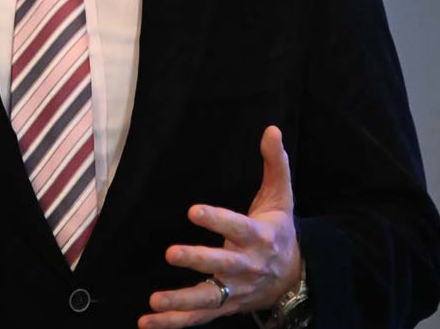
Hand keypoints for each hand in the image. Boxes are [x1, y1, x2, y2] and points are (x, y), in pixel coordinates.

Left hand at [139, 126, 300, 327]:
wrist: (294, 277)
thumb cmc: (279, 229)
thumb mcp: (281, 196)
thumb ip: (275, 163)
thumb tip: (271, 129)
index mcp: (259, 238)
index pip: (237, 227)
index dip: (216, 219)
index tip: (193, 210)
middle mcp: (247, 267)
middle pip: (221, 265)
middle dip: (197, 260)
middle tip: (171, 253)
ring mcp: (235, 291)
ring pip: (207, 298)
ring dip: (180, 302)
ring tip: (154, 301)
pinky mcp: (225, 306)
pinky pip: (198, 318)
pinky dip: (173, 323)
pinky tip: (146, 321)